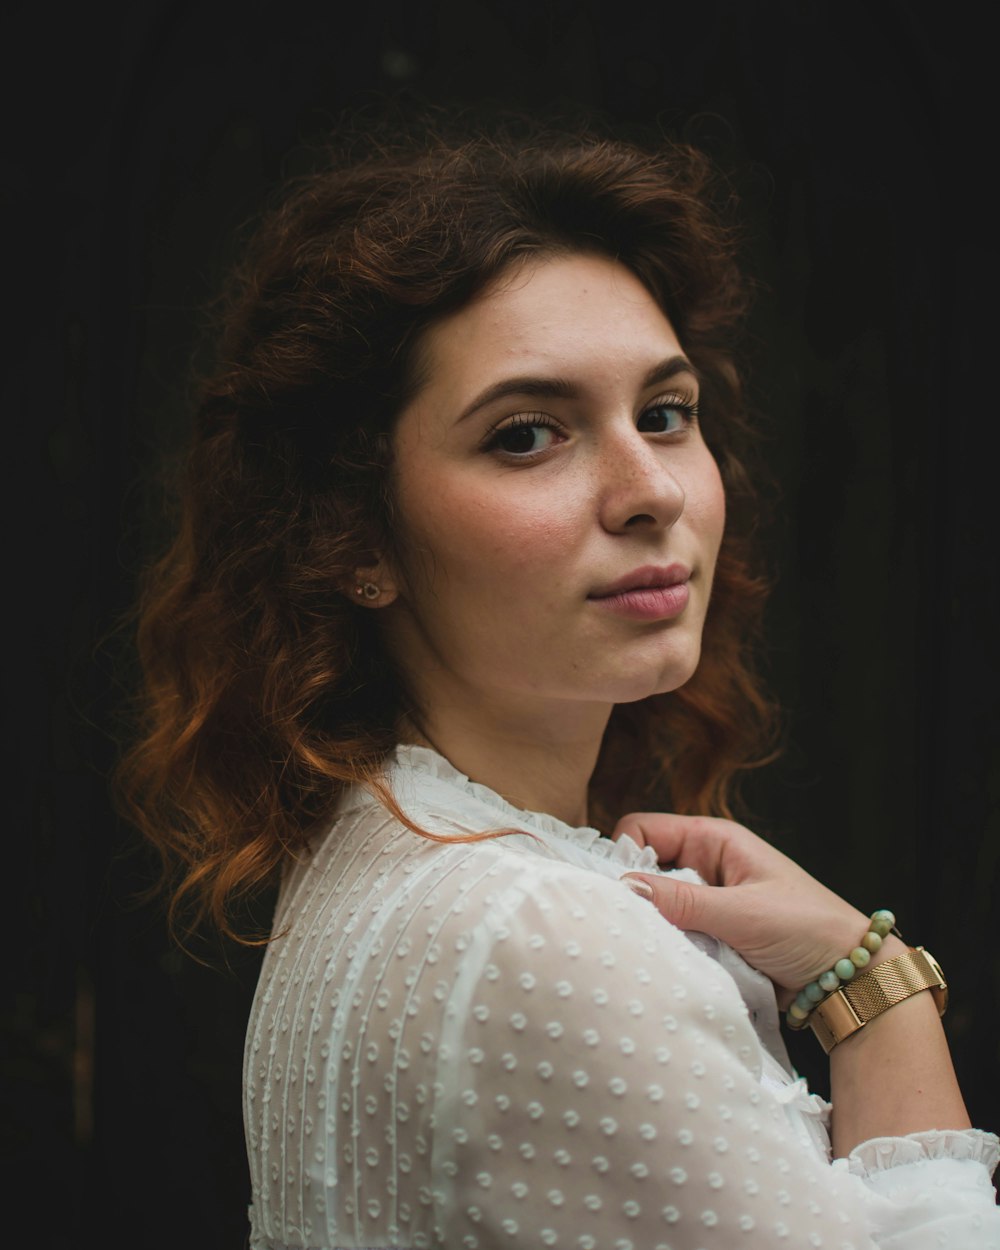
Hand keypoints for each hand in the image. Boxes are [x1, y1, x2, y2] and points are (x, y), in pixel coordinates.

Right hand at [615, 811, 879, 1004]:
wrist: (849, 978)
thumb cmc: (807, 929)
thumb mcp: (742, 913)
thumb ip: (682, 900)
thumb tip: (624, 888)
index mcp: (713, 839)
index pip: (643, 830)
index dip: (625, 857)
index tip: (623, 895)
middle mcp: (705, 864)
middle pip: (644, 869)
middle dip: (638, 898)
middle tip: (637, 929)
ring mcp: (706, 901)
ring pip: (655, 907)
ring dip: (657, 929)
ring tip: (665, 951)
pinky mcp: (710, 934)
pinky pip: (673, 935)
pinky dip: (671, 949)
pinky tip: (678, 965)